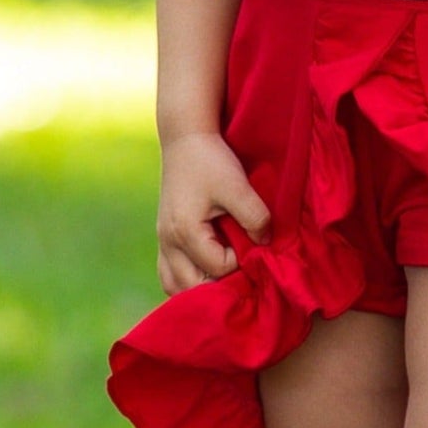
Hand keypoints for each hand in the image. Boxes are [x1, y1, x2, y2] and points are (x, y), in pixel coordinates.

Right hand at [157, 131, 270, 294]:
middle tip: (242, 269)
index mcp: (185, 232)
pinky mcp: (164, 237)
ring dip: (200, 287)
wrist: (185, 140)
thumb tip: (265, 245)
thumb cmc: (211, 161)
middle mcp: (168, 242)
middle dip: (220, 284)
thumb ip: (255, 217)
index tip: (252, 241)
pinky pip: (169, 274)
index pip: (218, 268)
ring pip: (175, 286)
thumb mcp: (238, 186)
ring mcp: (162, 241)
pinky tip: (207, 271)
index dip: (241, 260)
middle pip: (192, 287)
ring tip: (225, 275)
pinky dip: (187, 279)